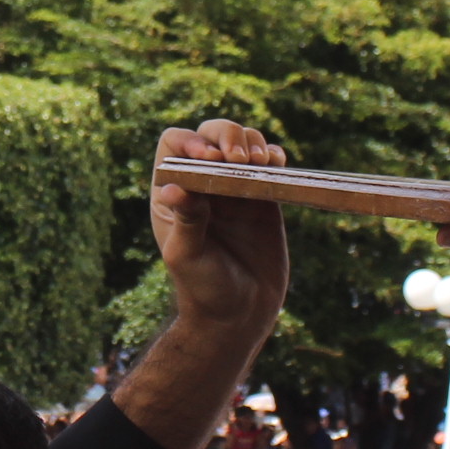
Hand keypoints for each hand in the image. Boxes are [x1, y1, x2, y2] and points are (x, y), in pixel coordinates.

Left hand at [149, 122, 290, 350]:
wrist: (239, 314)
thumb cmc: (203, 288)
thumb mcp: (189, 255)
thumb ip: (186, 220)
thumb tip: (172, 188)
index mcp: (174, 193)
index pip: (174, 147)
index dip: (190, 142)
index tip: (209, 157)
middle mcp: (204, 185)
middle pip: (211, 134)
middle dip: (227, 135)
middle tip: (240, 158)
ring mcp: (235, 189)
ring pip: (242, 143)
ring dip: (253, 142)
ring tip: (260, 162)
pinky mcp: (263, 199)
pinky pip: (269, 165)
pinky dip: (275, 156)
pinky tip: (277, 165)